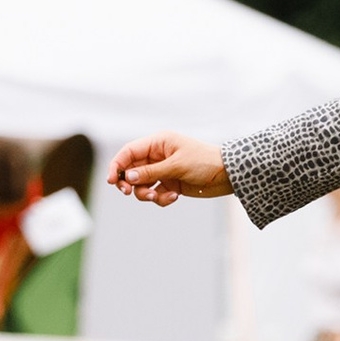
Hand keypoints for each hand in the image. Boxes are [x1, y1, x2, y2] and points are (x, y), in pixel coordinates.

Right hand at [107, 131, 231, 206]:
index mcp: (157, 142)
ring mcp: (163, 170)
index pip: (128, 152)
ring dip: (145, 193)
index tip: (112, 181)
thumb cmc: (205, 162)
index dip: (116, 165)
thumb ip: (151, 172)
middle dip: (128, 183)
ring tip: (158, 196)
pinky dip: (161, 198)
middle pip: (131, 170)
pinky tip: (174, 197)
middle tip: (128, 192)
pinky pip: (156, 193)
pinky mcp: (170, 184)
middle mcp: (157, 155)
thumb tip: (127, 177)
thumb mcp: (176, 166)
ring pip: (141, 185)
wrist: (228, 175)